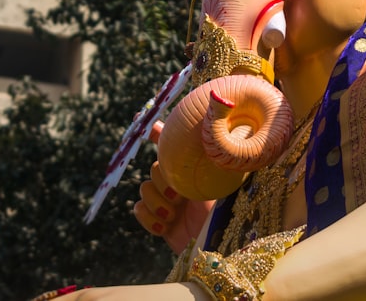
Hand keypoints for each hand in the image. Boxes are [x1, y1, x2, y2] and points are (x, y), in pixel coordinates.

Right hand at [133, 122, 214, 253]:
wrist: (219, 247)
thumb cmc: (226, 215)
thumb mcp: (219, 182)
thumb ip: (208, 159)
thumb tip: (208, 130)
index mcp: (193, 170)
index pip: (171, 146)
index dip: (156, 132)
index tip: (141, 118)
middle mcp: (179, 183)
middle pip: (154, 169)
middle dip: (162, 181)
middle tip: (177, 196)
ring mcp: (167, 202)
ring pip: (144, 189)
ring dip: (157, 202)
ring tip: (173, 212)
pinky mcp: (158, 221)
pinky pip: (139, 209)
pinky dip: (150, 218)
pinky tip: (165, 225)